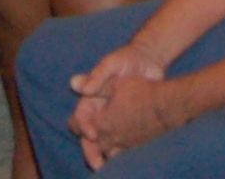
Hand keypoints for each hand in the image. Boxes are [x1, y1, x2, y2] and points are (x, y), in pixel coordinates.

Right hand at [68, 41, 176, 168]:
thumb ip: (97, 75)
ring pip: (102, 141)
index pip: (80, 116)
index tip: (93, 135)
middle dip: (90, 150)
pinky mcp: (126, 123)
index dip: (84, 127)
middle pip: (87, 134)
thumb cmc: (128, 58)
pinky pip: (119, 141)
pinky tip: (125, 160)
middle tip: (97, 163)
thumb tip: (75, 84)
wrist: (150, 60)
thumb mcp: (112, 63)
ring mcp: (112, 118)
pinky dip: (119, 152)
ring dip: (103, 155)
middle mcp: (98, 109)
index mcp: (90, 95)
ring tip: (108, 166)